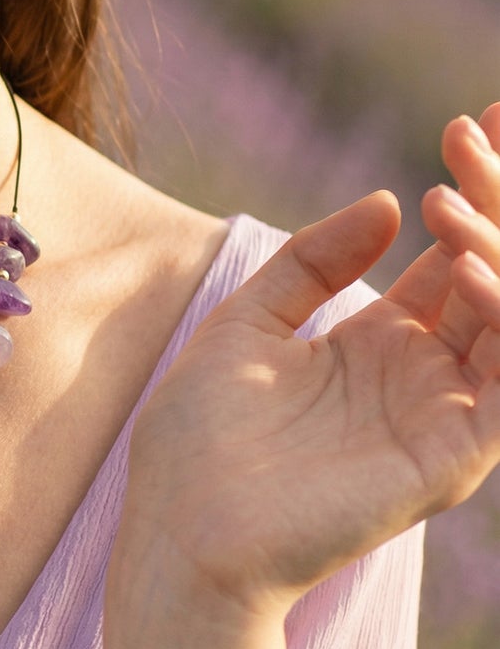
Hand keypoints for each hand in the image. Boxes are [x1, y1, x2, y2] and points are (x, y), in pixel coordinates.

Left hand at [110, 103, 499, 632]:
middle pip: (492, 269)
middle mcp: (427, 375)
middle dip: (496, 198)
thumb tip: (388, 201)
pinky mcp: (450, 459)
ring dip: (496, 249)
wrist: (181, 531)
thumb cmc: (198, 439)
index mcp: (381, 344)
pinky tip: (465, 268)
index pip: (455, 252)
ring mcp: (444, 416)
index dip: (476, 188)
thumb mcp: (245, 325)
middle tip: (481, 129)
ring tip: (456, 192)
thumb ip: (311, 265)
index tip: (480, 118)